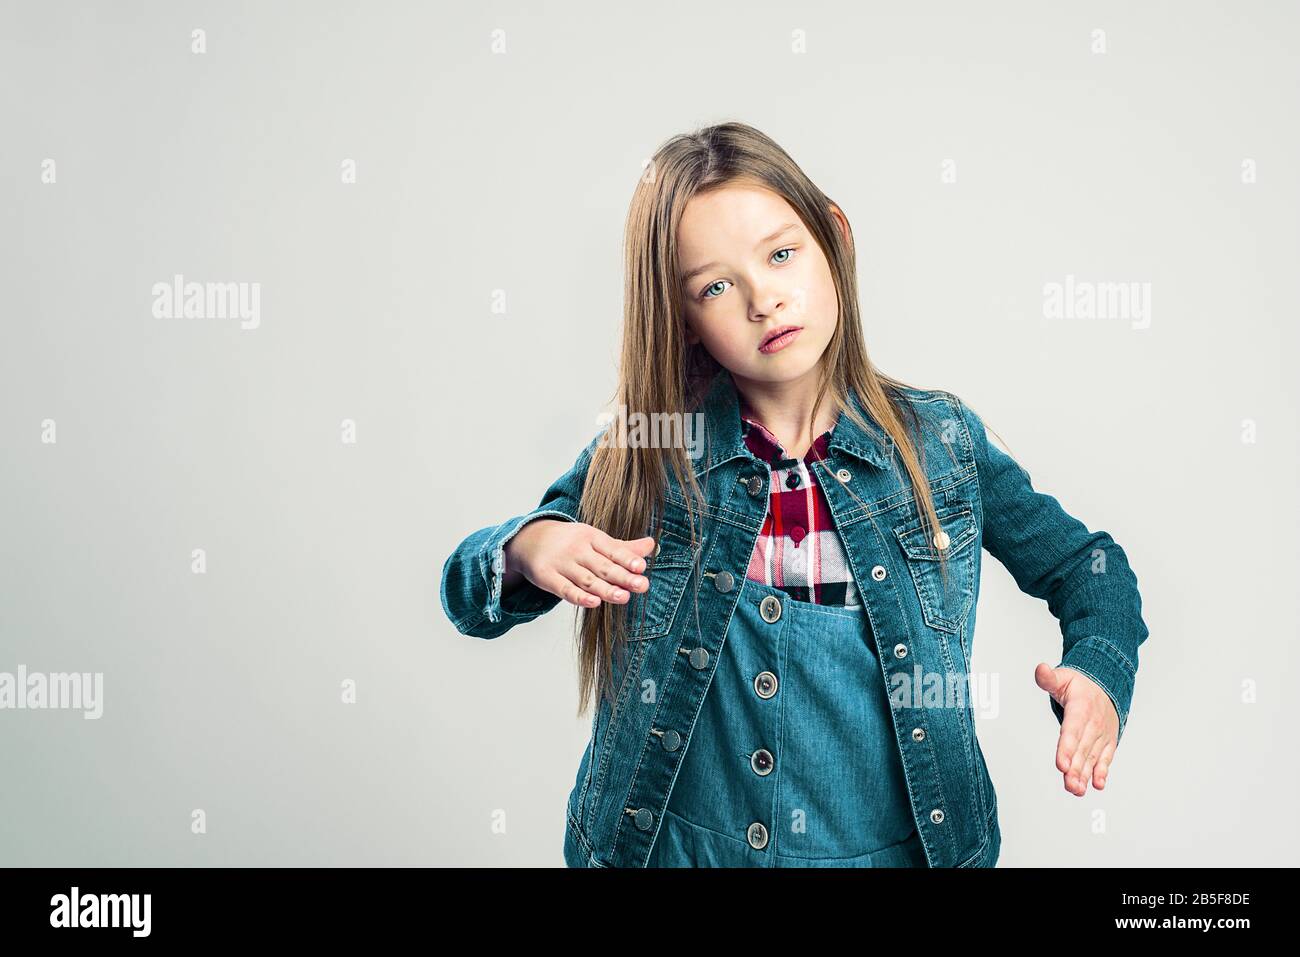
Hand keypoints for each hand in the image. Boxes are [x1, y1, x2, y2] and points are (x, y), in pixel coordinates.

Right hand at [504, 520, 654, 609]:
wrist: (529, 539)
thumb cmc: (570, 542)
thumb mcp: (595, 540)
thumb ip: (623, 548)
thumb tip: (652, 546)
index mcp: (591, 536)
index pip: (612, 549)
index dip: (627, 558)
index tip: (641, 567)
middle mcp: (577, 549)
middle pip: (603, 566)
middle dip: (622, 576)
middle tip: (641, 585)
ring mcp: (561, 563)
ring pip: (587, 580)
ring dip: (606, 589)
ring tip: (624, 597)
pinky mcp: (547, 577)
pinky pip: (565, 589)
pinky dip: (579, 597)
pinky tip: (594, 603)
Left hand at [1034, 663, 1119, 796]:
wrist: (1106, 686)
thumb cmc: (1080, 685)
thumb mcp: (1063, 677)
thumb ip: (1049, 678)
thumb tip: (1040, 669)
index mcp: (1081, 709)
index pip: (1072, 731)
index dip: (1066, 748)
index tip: (1061, 765)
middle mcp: (1093, 724)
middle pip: (1082, 750)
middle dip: (1075, 769)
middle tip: (1069, 785)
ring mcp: (1102, 735)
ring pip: (1092, 757)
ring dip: (1085, 775)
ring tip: (1076, 789)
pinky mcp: (1108, 742)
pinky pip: (1105, 758)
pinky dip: (1102, 772)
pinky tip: (1097, 784)